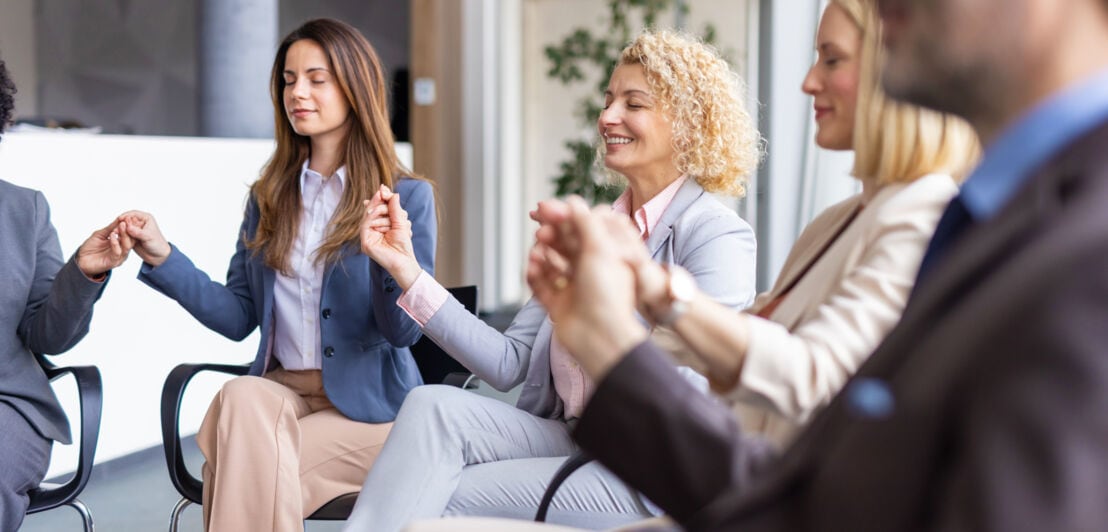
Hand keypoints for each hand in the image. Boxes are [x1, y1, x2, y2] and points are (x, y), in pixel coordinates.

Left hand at [76, 219, 133, 279]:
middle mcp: (122, 250)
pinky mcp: (113, 262)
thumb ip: (111, 228)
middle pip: (131, 239)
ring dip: (125, 235)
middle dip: (130, 229)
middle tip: (128, 220)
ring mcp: (119, 256)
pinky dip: (115, 243)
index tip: (130, 217)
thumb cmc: (90, 247)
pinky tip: (112, 235)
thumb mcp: (100, 234)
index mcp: (120, 243)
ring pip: (127, 246)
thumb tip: (120, 218)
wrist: (81, 259)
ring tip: (122, 225)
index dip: (130, 225)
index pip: (129, 234)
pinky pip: (117, 252)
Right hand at [118, 210, 171, 266]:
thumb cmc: (157, 244)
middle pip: (127, 220)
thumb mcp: (148, 237)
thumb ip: (138, 232)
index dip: (125, 216)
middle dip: (121, 224)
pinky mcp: (131, 236)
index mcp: (146, 218)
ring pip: (124, 227)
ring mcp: (135, 229)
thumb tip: (128, 227)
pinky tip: (116, 238)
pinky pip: (123, 234)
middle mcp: (140, 222)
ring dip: (119, 230)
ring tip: (115, 234)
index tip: (119, 219)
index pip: (133, 214)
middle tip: (115, 229)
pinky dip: (120, 236)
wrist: (158, 256)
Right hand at [360, 185, 421, 288]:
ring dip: (381, 212)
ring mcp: (367, 235)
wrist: (404, 260)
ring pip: (369, 214)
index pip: (378, 207)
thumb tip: (390, 192)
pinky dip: (373, 217)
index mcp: (380, 223)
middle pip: (372, 209)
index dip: (380, 197)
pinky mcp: (365, 241)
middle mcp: (372, 228)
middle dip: (381, 203)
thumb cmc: (403, 243)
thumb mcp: (401, 222)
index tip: (383, 188)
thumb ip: (395, 207)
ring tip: (392, 222)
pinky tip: (378, 214)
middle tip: (385, 197)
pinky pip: (365, 224)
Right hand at [532, 200, 667, 322]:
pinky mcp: (559, 304)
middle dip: (550, 234)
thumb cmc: (608, 296)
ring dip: (541, 253)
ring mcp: (573, 286)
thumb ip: (585, 222)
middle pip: (563, 243)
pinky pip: (541, 284)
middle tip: (540, 231)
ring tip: (537, 253)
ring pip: (550, 262)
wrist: (600, 338)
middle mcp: (589, 269)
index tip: (545, 208)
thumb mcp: (600, 248)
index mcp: (604, 253)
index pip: (580, 228)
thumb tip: (573, 201)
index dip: (562, 216)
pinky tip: (533, 267)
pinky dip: (535, 274)